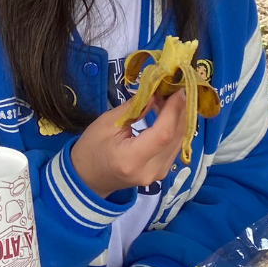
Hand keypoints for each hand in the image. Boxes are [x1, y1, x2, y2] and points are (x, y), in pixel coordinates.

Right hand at [69, 91, 185, 199]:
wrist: (88, 178)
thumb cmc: (92, 148)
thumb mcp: (107, 123)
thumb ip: (134, 108)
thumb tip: (156, 93)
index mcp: (132, 159)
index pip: (163, 134)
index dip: (174, 110)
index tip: (176, 89)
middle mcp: (150, 170)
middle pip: (175, 137)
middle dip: (178, 110)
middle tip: (172, 88)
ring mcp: (158, 174)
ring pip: (179, 141)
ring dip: (178, 117)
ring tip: (168, 98)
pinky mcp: (162, 172)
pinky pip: (174, 146)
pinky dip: (174, 128)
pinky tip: (167, 114)